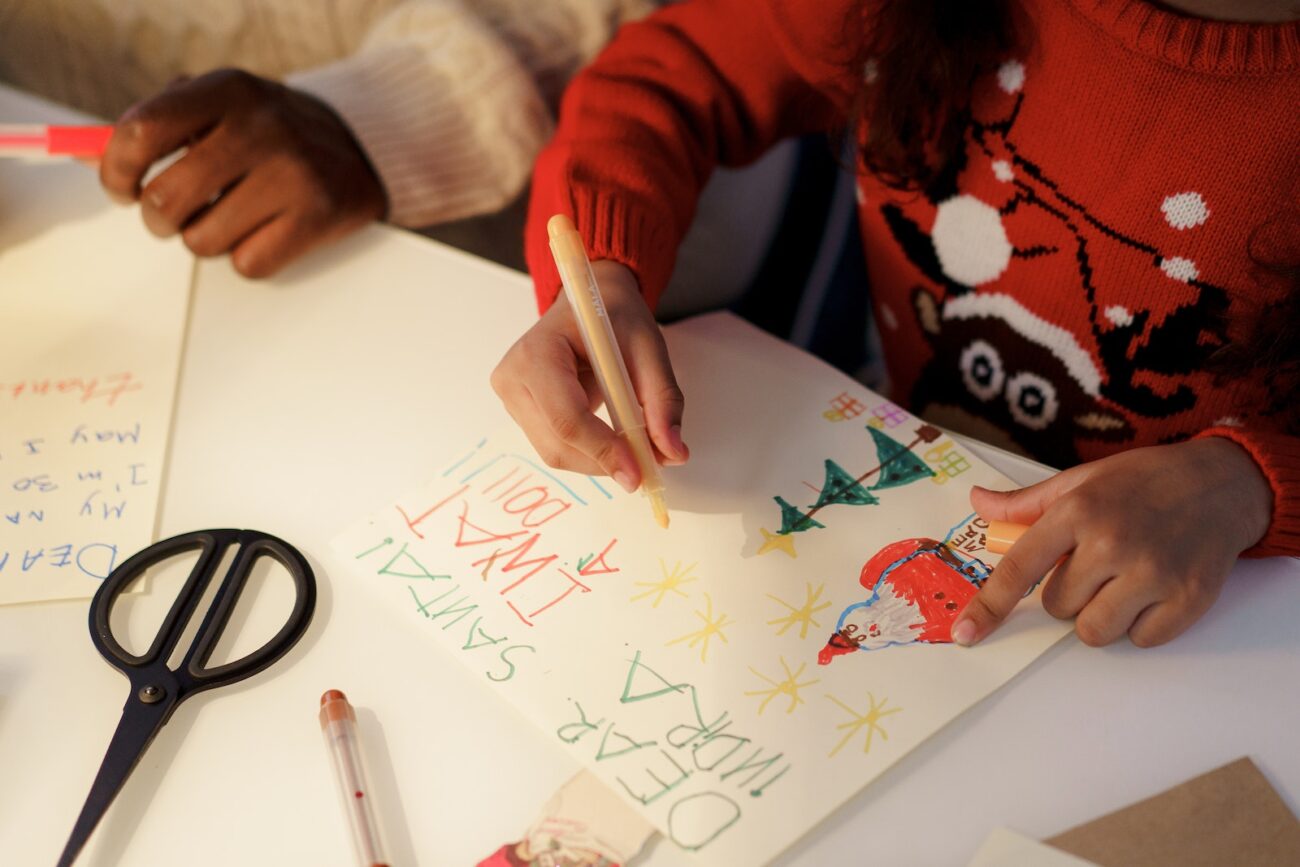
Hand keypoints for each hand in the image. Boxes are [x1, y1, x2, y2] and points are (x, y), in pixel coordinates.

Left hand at [100, 69, 385, 277]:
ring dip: (204, 239)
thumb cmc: (273, 134)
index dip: (116, 170)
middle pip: (167, 198)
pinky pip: (247, 264)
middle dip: (157, 219)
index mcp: (228, 90)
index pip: (141, 131)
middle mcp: (261, 128)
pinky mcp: (317, 218)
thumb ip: (159, 124)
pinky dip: (247, 257)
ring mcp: (292, 175)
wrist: (361, 149)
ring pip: (203, 240)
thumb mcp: (221, 107)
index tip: (121, 187)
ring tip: (226, 220)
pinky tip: (264, 232)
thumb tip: (84, 153)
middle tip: (168, 216)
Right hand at [490, 261, 688, 490]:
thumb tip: (673, 453)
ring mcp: (511, 397)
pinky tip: (610, 437)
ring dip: (598, 460)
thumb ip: (663, 401)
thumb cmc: (615, 317)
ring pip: (555, 453)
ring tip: (632, 447)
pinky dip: (588, 452)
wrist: (590, 302)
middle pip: (558, 443)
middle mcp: (513, 378)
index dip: (603, 449)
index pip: (566, 416)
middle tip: (646, 468)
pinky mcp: (519, 412)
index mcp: (538, 352)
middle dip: (604, 461)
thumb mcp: (648, 348)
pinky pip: (554, 447)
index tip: (638, 473)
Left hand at [953, 437, 1271, 647]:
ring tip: (1120, 583)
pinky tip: (1153, 592)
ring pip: (1093, 631)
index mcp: (1077, 511)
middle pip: (1057, 607)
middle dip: (1068, 593)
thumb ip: (1026, 502)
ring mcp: (1153, 573)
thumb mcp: (1081, 480)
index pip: (1019, 570)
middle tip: (1095, 566)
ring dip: (1099, 616)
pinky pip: (1141, 640)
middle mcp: (1112, 543)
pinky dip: (1141, 625)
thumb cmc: (1142, 482)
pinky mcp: (1188, 599)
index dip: (989, 606)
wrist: (1221, 483)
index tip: (965, 633)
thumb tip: (977, 502)